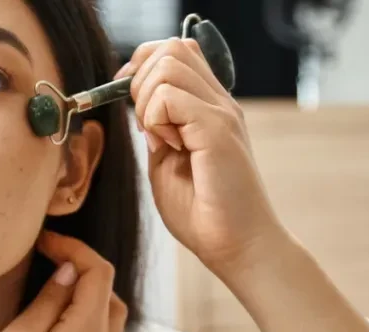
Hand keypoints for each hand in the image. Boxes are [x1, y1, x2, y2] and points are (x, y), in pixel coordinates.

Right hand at [0, 230, 127, 331]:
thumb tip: (69, 270)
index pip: (98, 270)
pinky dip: (81, 311)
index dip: (74, 247)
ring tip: (50, 282)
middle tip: (46, 257)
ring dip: (84, 289)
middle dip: (82, 264)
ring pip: (106, 311)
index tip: (43, 242)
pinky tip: (53, 315)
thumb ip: (50, 299)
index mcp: (88, 329)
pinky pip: (95, 331)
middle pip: (108, 288)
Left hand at [116, 38, 287, 276]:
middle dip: (140, 80)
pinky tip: (168, 149)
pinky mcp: (217, 130)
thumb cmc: (204, 213)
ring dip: (147, 102)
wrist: (238, 246)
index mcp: (209, 106)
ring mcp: (221, 112)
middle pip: (171, 48)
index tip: (129, 101)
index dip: (142, 65)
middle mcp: (219, 102)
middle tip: (146, 126)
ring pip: (167, 66)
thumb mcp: (165, 163)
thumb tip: (137, 105)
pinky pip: (168, 97)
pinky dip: (155, 120)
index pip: (176, 50)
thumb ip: (155, 131)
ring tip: (161, 140)